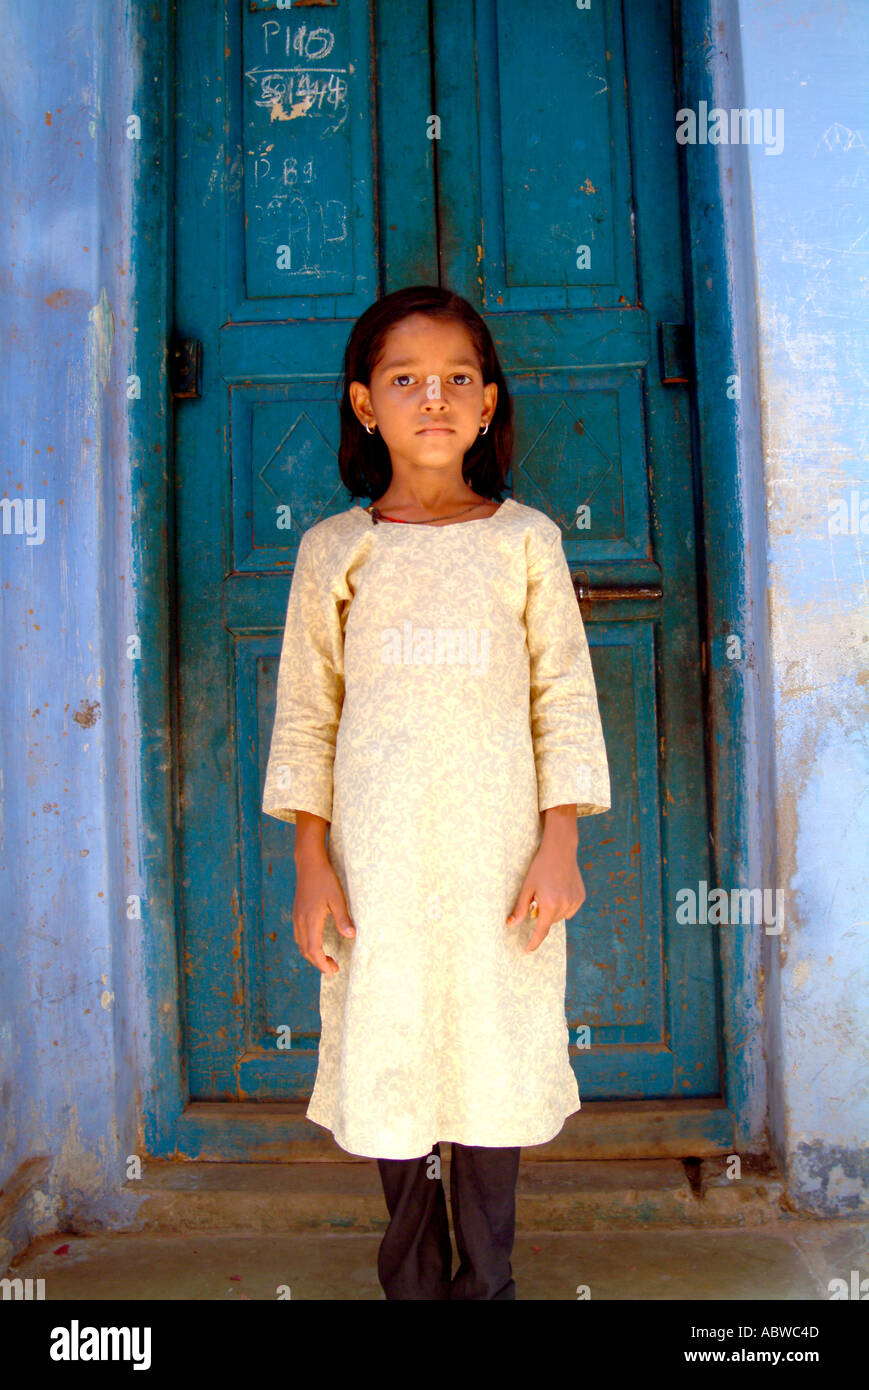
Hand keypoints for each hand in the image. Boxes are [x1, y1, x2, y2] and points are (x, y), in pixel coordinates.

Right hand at [292, 852, 355, 975]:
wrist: (309, 864)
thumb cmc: (325, 879)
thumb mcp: (337, 898)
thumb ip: (343, 919)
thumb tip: (351, 936)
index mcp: (310, 920)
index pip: (314, 950)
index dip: (322, 963)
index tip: (333, 971)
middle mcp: (300, 921)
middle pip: (306, 950)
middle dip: (318, 963)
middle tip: (333, 969)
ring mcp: (297, 917)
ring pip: (301, 944)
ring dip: (312, 955)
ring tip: (326, 960)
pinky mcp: (297, 913)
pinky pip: (299, 936)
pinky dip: (308, 946)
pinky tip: (317, 944)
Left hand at [506, 839, 584, 952]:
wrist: (560, 851)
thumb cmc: (540, 867)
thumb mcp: (527, 887)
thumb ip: (520, 908)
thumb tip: (511, 925)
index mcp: (549, 904)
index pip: (541, 931)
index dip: (534, 942)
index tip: (527, 950)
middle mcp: (564, 905)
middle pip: (549, 922)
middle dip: (541, 916)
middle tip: (538, 899)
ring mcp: (575, 902)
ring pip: (559, 917)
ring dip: (552, 911)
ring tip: (549, 892)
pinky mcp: (581, 897)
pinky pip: (569, 910)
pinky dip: (562, 906)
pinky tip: (559, 891)